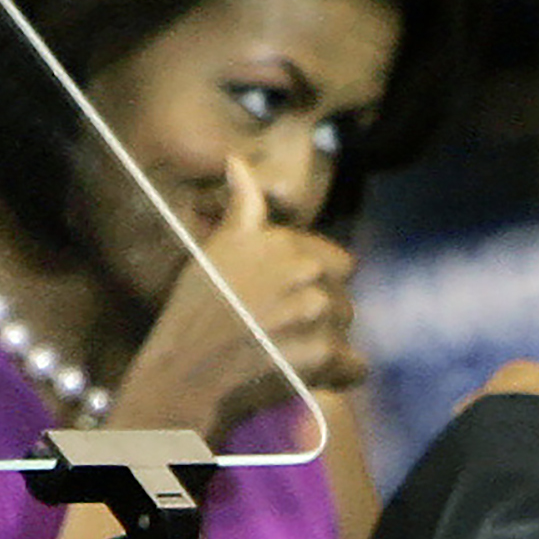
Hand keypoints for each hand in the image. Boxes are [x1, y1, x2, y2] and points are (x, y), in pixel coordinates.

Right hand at [122, 157, 362, 435]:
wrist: (184, 375)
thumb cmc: (194, 316)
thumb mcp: (215, 250)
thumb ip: (242, 207)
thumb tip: (237, 161)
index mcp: (283, 243)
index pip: (333, 262)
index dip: (309, 287)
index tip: (279, 305)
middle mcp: (306, 269)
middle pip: (340, 295)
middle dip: (320, 315)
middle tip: (282, 336)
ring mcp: (317, 311)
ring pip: (345, 328)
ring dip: (326, 344)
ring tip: (287, 357)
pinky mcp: (325, 353)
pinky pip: (355, 366)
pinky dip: (337, 376)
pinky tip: (305, 377)